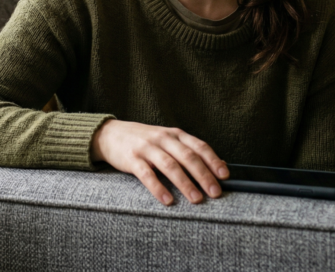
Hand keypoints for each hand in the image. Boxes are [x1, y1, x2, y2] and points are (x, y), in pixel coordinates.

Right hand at [90, 119, 229, 205]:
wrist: (110, 134)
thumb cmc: (144, 140)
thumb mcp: (168, 140)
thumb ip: (190, 150)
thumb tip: (219, 165)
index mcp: (174, 134)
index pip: (198, 146)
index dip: (213, 160)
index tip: (224, 175)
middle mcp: (162, 138)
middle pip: (187, 156)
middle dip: (203, 175)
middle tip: (215, 192)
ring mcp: (146, 148)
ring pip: (170, 165)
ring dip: (185, 183)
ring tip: (196, 199)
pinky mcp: (131, 159)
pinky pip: (147, 174)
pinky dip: (158, 188)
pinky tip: (167, 200)